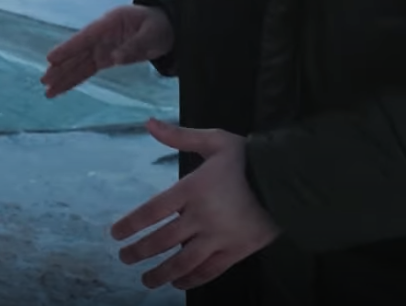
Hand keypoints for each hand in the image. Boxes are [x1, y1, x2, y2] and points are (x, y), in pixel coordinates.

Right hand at [40, 4, 171, 97]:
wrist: (167, 26)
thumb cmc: (159, 25)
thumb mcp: (152, 33)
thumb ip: (134, 45)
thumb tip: (115, 59)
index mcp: (109, 23)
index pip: (85, 37)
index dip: (68, 48)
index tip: (50, 58)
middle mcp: (100, 35)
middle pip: (77, 53)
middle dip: (60, 67)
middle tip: (44, 80)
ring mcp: (101, 47)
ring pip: (78, 63)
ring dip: (63, 76)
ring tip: (48, 90)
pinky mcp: (105, 58)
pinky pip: (86, 70)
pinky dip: (74, 79)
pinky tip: (62, 88)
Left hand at [112, 119, 281, 289]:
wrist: (290, 182)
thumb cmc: (249, 159)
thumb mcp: (215, 141)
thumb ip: (180, 136)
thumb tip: (149, 123)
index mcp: (192, 190)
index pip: (152, 210)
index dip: (130, 224)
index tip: (115, 234)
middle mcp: (202, 217)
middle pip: (163, 240)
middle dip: (140, 251)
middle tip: (124, 259)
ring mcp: (220, 237)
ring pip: (184, 261)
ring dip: (162, 273)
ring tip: (146, 280)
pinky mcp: (238, 251)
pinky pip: (211, 270)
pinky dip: (194, 279)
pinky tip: (179, 284)